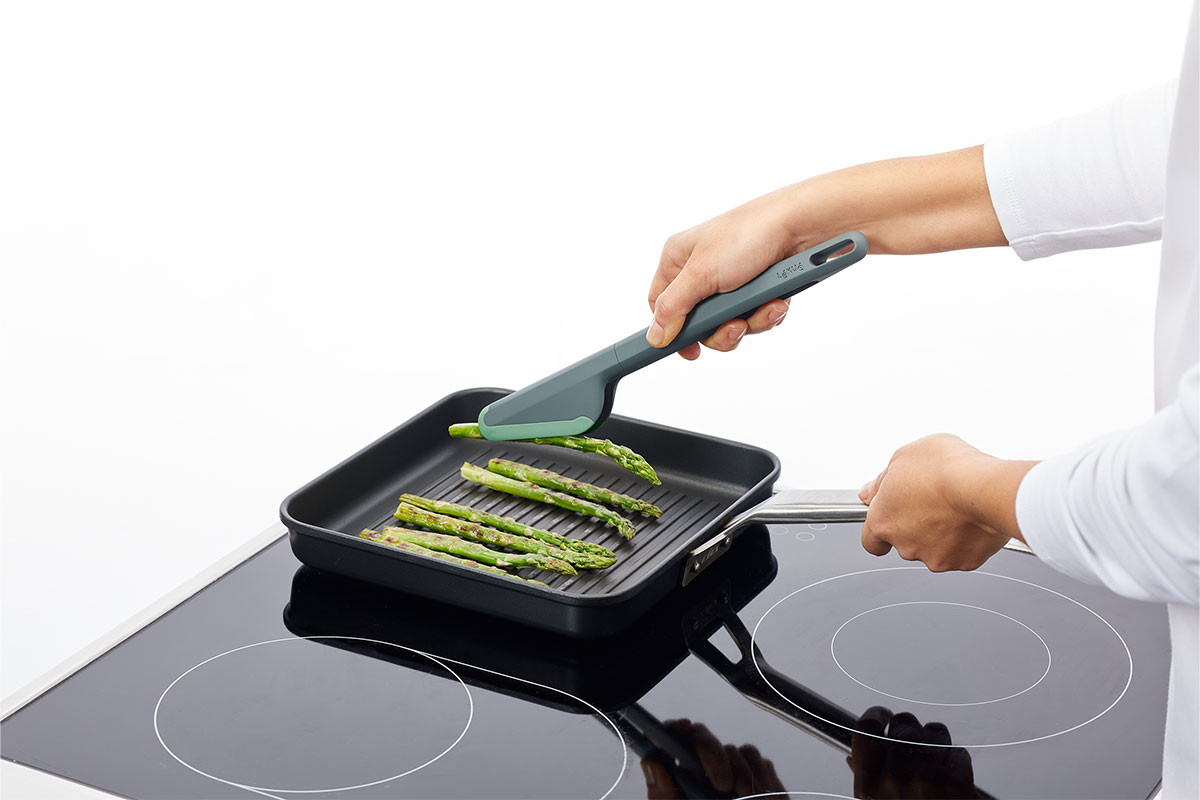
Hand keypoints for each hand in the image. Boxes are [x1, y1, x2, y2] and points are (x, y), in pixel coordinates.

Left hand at [640, 718, 784, 798]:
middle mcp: (704, 771)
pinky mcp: (759, 778)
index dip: (674, 729)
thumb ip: (662, 796)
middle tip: (722, 785)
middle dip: (713, 754)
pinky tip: (761, 796)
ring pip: (736, 750)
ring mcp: (732, 772)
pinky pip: (761, 763)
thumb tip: (652, 762)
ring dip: (742, 772)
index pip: (671, 740)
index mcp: (679, 778)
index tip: (682, 728)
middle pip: (703, 738)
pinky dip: (761, 776)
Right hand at [645, 147, 1005, 359]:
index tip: (688, 350)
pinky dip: (767, 314)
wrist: (805, 224)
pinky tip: (777, 301)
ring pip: (730, 323)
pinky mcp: (758, 285)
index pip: (660, 304)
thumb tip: (656, 335)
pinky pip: (754, 316)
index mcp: (678, 258)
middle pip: (698, 322)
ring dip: (750, 322)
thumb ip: (673, 308)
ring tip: (764, 308)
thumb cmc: (752, 232)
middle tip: (735, 327)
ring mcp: (731, 278)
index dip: (671, 331)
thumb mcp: (702, 274)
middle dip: (721, 330)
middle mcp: (702, 268)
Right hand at [847, 706, 978, 798]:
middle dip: (911, 730)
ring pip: (934, 731)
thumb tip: (853, 759)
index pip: (866, 729)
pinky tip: (951, 779)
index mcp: (869, 786)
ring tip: (935, 761)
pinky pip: (957, 753)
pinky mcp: (957, 782)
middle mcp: (896, 778)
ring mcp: (928, 778)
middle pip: (904, 723)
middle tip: (914, 745)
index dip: (876, 715)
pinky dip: (956, 763)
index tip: (882, 715)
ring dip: (936, 743)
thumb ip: (865, 782)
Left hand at [858, 434, 1036, 571]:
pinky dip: (967, 538)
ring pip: (935, 547)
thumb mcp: (902, 457)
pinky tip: (973, 517)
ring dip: (942, 532)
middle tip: (934, 500)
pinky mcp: (965, 562)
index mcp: (883, 522)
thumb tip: (869, 493)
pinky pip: (963, 551)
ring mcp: (936, 557)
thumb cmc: (944, 468)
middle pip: (906, 541)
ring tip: (956, 506)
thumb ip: (882, 481)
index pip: (871, 541)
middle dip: (918, 525)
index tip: (893, 519)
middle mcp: (905, 546)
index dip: (882, 529)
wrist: (984, 488)